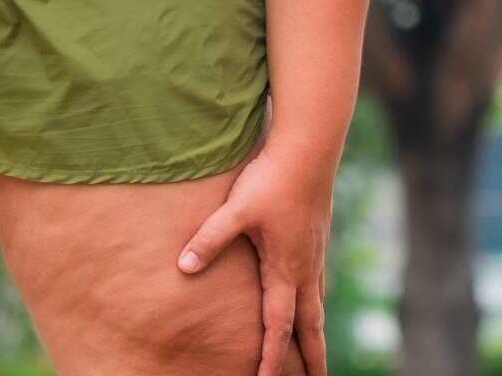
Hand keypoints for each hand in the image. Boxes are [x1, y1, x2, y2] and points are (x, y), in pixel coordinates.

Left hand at [179, 140, 333, 375]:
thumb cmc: (272, 178)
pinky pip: (318, 284)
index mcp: (285, 268)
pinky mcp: (317, 237)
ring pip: (318, 305)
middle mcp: (305, 267)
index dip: (271, 357)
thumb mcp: (235, 209)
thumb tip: (183, 266)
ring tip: (317, 357)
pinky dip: (316, 305)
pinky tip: (312, 304)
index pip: (278, 325)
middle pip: (311, 325)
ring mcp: (315, 252)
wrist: (310, 146)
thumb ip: (209, 239)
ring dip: (317, 334)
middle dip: (314, 358)